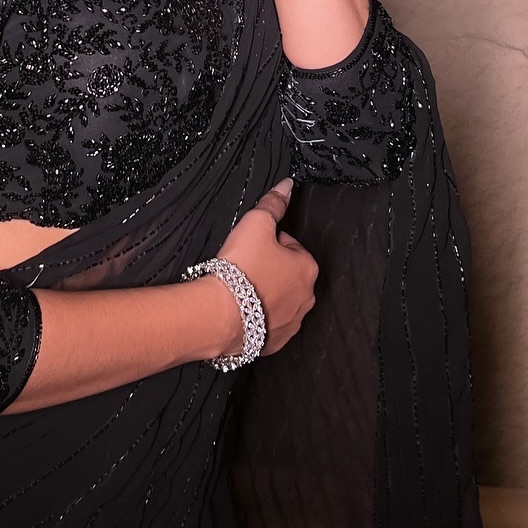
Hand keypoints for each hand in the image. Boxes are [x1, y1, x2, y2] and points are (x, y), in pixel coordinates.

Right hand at [212, 177, 317, 359]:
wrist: (220, 315)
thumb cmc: (240, 269)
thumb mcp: (255, 224)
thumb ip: (273, 203)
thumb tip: (287, 186)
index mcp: (307, 267)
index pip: (290, 246)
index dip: (268, 242)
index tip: (251, 246)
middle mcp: (306, 297)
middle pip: (287, 274)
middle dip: (269, 269)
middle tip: (244, 266)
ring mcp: (292, 322)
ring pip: (280, 300)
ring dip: (265, 293)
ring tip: (240, 288)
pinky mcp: (275, 342)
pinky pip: (269, 324)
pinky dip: (257, 316)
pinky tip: (240, 309)